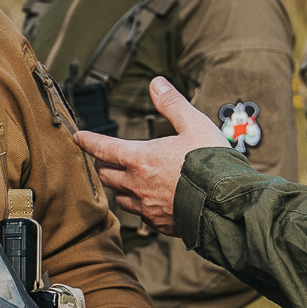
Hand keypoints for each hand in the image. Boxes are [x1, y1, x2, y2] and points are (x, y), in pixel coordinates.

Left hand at [74, 77, 227, 236]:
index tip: (79, 137)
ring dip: (120, 186)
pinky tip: (149, 199)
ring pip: (121, 197)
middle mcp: (138, 185)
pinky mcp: (160, 224)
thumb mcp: (195, 124)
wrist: (228, 205)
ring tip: (125, 178)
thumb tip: (156, 83)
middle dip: (103, 164)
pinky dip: (139, 204)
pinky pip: (140, 214)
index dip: (88, 141)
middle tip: (104, 157)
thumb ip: (172, 104)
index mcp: (141, 159)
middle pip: (107, 175)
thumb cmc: (212, 164)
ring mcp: (147, 207)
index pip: (104, 148)